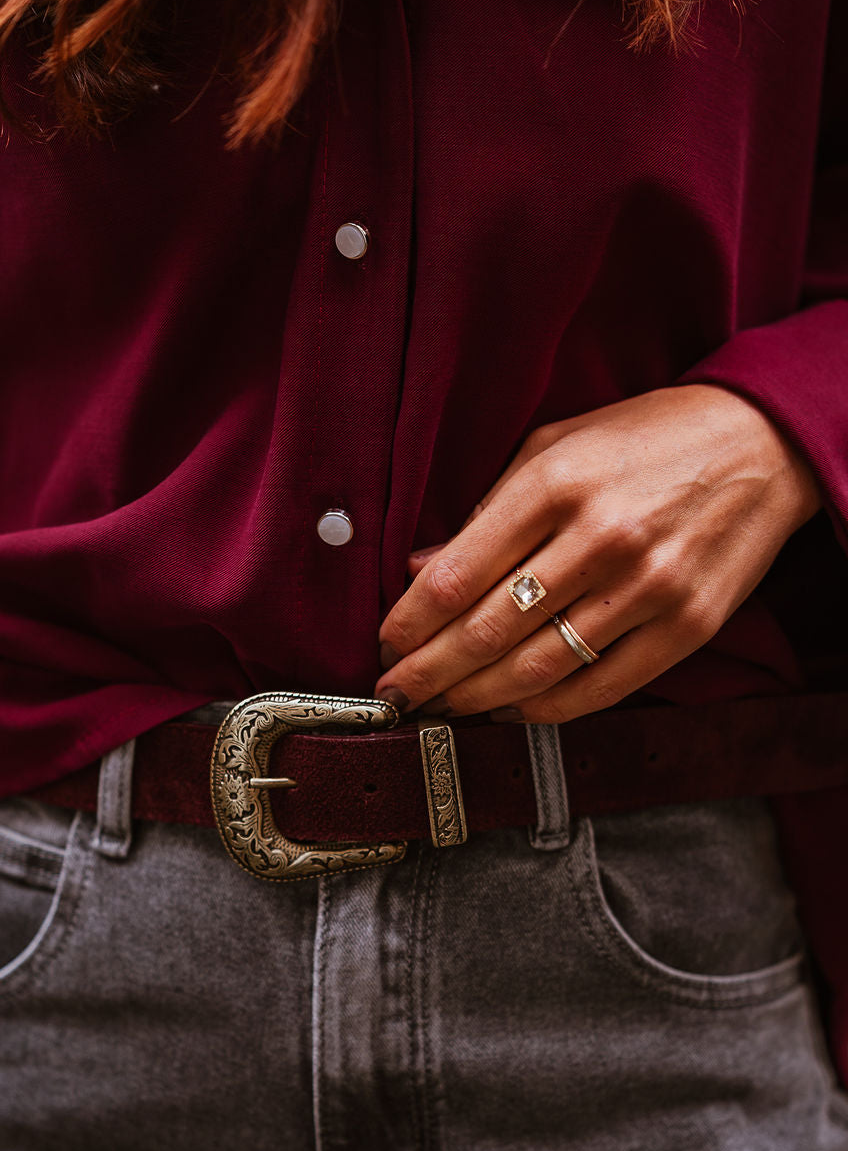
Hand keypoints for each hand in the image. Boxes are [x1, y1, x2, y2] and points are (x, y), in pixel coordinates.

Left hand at [373, 384, 822, 723]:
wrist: (764, 445)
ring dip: (476, 699)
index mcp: (555, 483)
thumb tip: (418, 570)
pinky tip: (508, 710)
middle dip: (429, 673)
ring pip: (536, 670)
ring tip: (443, 706)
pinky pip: (597, 690)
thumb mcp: (554, 447)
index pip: (456, 576)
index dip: (409, 623)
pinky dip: (542, 709)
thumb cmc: (645, 440)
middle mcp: (599, 539)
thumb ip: (485, 511)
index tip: (385, 643)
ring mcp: (647, 589)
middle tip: (397, 693)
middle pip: (486, 632)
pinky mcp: (685, 628)